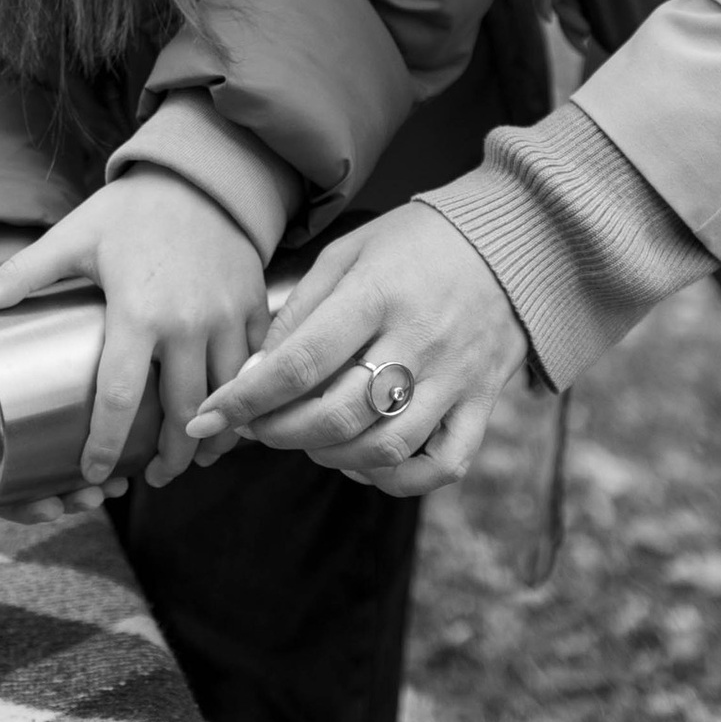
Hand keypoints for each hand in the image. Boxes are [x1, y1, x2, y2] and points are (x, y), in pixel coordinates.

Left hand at [0, 171, 269, 491]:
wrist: (201, 175)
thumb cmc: (131, 211)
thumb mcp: (72, 239)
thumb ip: (16, 276)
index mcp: (139, 313)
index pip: (121, 400)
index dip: (107, 446)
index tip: (94, 473)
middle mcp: (189, 323)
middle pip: (184, 414)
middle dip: (171, 458)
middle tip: (154, 478)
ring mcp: (229, 318)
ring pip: (227, 398)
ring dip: (212, 436)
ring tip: (193, 456)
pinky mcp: (256, 308)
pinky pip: (254, 367)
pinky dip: (244, 398)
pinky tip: (229, 413)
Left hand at [184, 202, 527, 500]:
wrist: (513, 240)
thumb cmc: (416, 244)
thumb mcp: (349, 253)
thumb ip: (300, 312)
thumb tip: (254, 373)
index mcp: (377, 295)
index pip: (298, 364)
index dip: (244, 400)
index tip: (207, 417)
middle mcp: (417, 341)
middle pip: (336, 416)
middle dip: (278, 433)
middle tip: (255, 429)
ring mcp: (455, 378)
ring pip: (384, 448)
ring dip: (330, 457)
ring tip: (307, 439)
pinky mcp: (482, 403)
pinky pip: (442, 466)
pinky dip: (398, 481)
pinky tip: (366, 463)